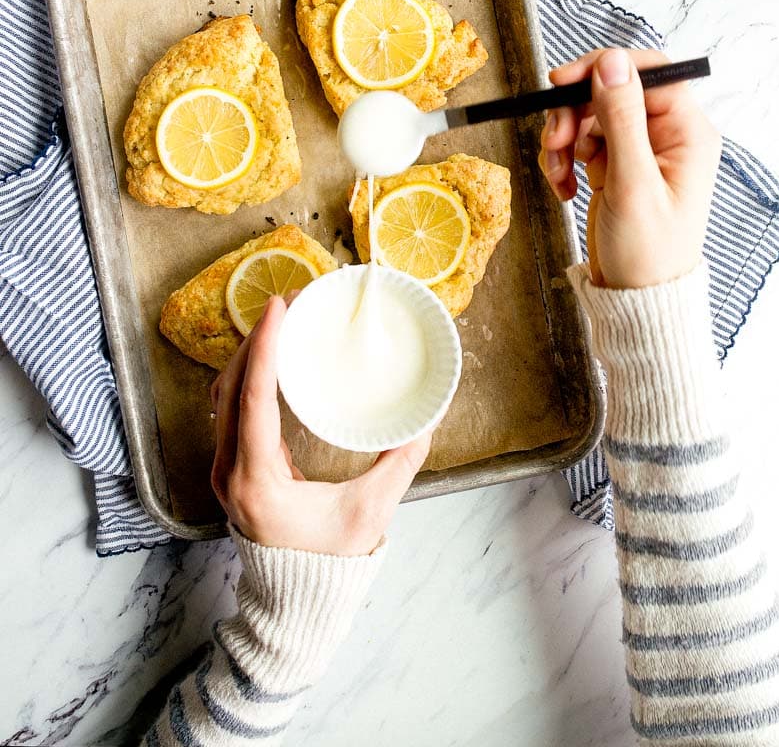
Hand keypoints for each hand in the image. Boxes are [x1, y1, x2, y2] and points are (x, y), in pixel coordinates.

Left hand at [211, 296, 431, 555]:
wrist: (293, 605)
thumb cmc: (328, 564)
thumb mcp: (369, 514)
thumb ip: (398, 466)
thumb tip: (424, 421)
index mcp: (257, 482)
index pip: (252, 401)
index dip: (262, 349)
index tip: (278, 309)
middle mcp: (230, 473)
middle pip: (230, 389)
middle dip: (255, 341)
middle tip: (288, 306)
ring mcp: (224, 471)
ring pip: (224, 398)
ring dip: (248, 357)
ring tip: (280, 325)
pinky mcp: (231, 470)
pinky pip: (230, 411)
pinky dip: (247, 379)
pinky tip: (272, 363)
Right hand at [538, 48, 720, 288]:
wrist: (636, 299)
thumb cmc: (647, 253)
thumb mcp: (631, 183)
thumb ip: (622, 119)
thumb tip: (612, 64)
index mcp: (687, 133)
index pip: (648, 72)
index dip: (602, 69)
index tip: (562, 82)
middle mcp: (667, 136)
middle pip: (611, 92)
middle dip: (574, 113)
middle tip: (553, 140)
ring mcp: (640, 152)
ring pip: (590, 117)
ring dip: (564, 140)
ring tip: (558, 175)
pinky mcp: (617, 168)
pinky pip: (582, 144)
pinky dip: (564, 161)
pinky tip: (564, 188)